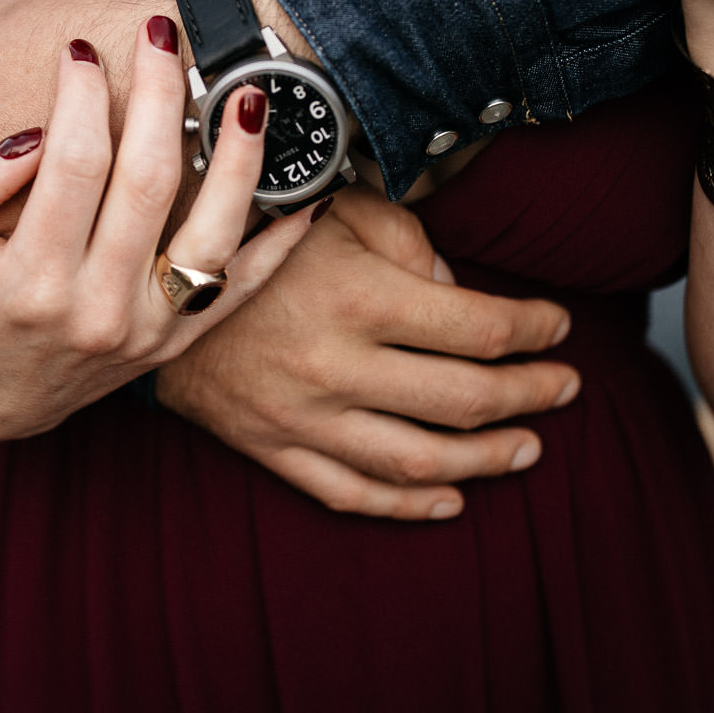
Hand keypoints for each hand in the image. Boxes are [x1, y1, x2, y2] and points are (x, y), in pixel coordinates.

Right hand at [0, 19, 316, 440]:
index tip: (78, 47)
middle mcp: (100, 311)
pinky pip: (245, 285)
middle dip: (157, 95)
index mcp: (32, 286)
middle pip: (148, 182)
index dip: (78, 97)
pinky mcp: (180, 340)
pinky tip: (310, 183)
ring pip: (215, 232)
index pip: (71, 167)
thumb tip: (29, 137)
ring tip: (249, 87)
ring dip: (240, 156)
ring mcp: (150, 331)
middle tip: (159, 32)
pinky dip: (282, 237)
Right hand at [156, 187, 578, 519]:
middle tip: (567, 389)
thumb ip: (409, 241)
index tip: (559, 326)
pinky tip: (451, 499)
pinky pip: (351, 494)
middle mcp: (334, 365)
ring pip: (418, 461)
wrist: (145, 275)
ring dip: (486, 459)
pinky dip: (408, 505)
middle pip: (464, 399)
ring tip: (528, 447)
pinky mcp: (269, 447)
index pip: (481, 328)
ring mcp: (299, 417)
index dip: (535, 329)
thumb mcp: (336, 207)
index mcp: (358, 296)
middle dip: (531, 395)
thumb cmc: (255, 229)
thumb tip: (458, 291)